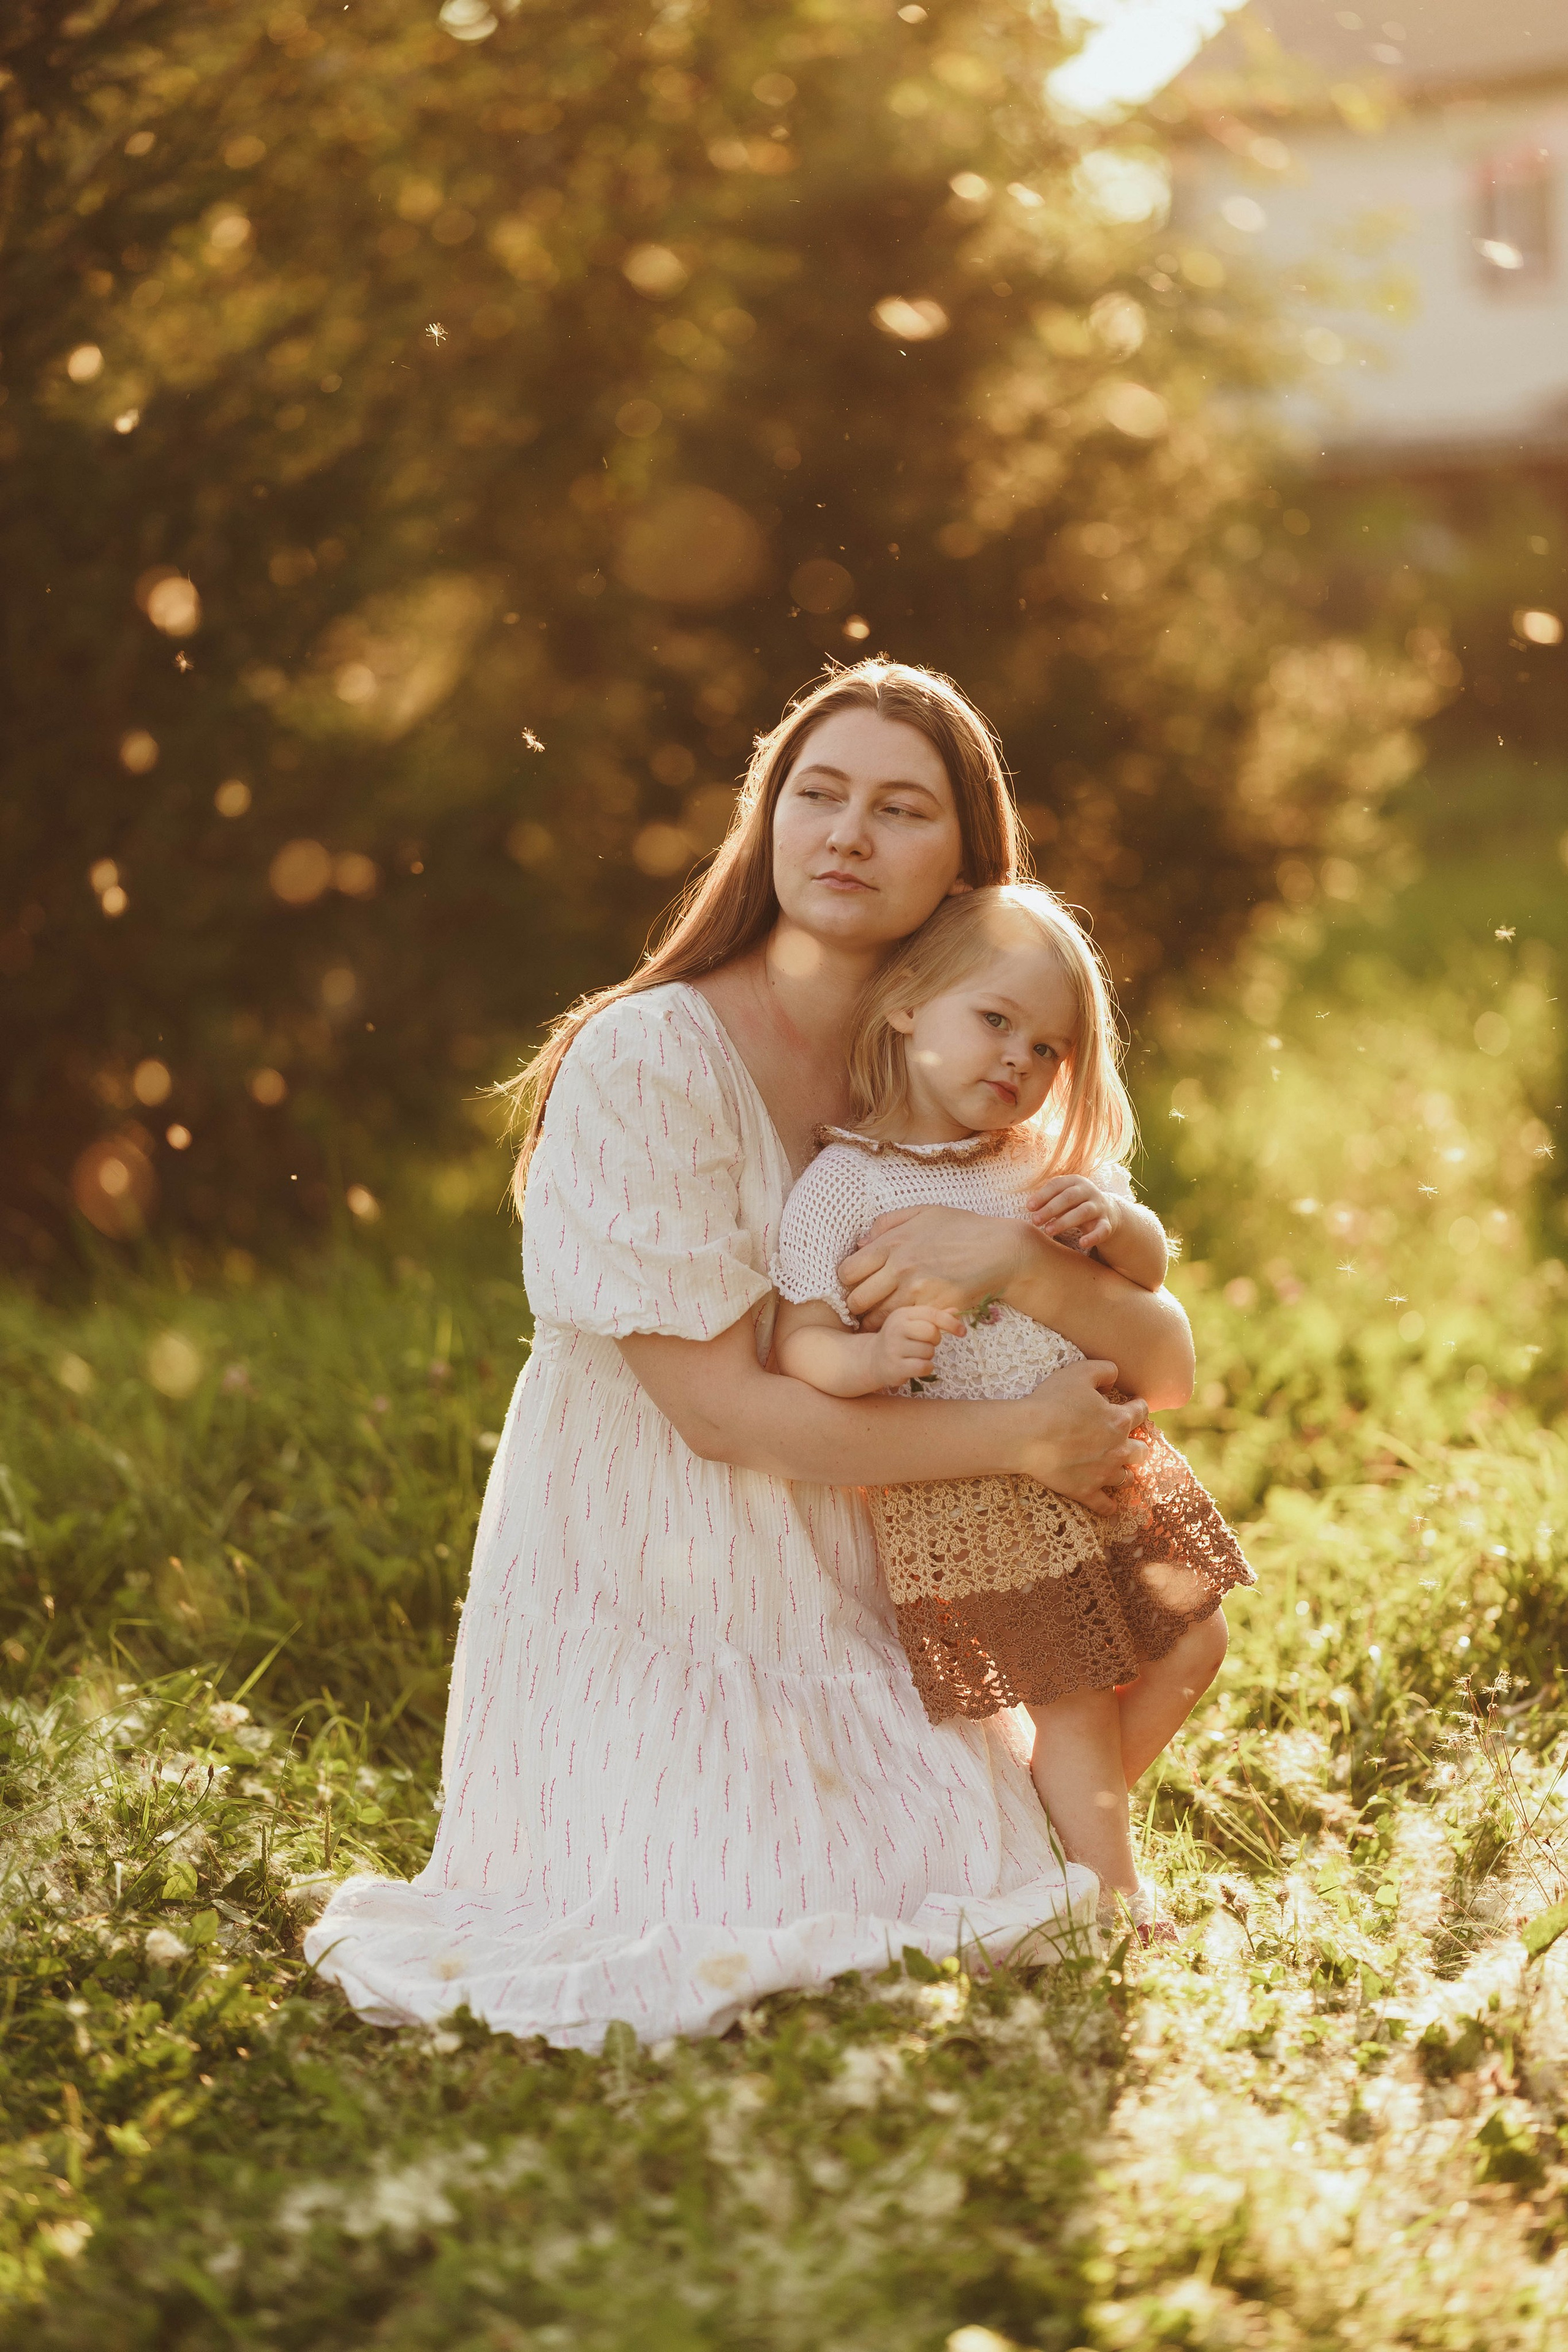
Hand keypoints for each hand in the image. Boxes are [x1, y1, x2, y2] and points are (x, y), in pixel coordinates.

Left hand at [838, 1205, 1028, 1330]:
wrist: (1001, 1251)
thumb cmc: (963, 1229)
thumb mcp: (924, 1213)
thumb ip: (887, 1224)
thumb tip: (861, 1243)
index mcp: (892, 1242)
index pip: (847, 1272)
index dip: (849, 1282)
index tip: (858, 1285)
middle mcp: (899, 1267)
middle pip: (856, 1300)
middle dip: (858, 1306)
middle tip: (868, 1307)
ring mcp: (916, 1290)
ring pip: (877, 1319)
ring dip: (877, 1322)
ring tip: (885, 1319)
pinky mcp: (934, 1308)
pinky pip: (904, 1325)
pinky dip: (901, 1328)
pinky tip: (907, 1323)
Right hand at [867, 1303, 965, 1388]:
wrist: (872, 1359)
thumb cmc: (899, 1339)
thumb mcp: (913, 1323)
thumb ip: (934, 1317)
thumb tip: (957, 1311)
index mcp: (902, 1314)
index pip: (931, 1314)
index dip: (950, 1322)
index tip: (962, 1331)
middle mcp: (896, 1328)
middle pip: (932, 1332)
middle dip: (935, 1340)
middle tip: (925, 1343)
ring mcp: (894, 1348)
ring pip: (929, 1351)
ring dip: (928, 1356)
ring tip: (915, 1355)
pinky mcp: (895, 1366)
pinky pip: (924, 1367)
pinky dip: (926, 1368)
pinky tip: (916, 1365)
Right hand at [1011, 1359, 1149, 1513]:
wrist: (1028, 1435)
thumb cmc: (1052, 1401)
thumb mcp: (1079, 1372)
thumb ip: (1104, 1369)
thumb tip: (1116, 1375)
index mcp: (1118, 1420)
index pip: (1140, 1412)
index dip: (1139, 1406)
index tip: (1135, 1405)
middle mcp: (1117, 1448)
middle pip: (1141, 1450)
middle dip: (1137, 1444)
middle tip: (1128, 1440)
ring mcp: (1103, 1473)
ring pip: (1125, 1477)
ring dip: (1123, 1471)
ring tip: (1115, 1468)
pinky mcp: (1086, 1491)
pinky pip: (1105, 1506)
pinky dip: (1109, 1507)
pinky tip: (1111, 1507)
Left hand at [1026, 1173, 1119, 1255]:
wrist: (1108, 1211)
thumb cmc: (1075, 1204)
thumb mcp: (1062, 1198)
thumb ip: (1048, 1200)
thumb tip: (1030, 1207)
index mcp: (1075, 1181)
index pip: (1057, 1185)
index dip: (1042, 1195)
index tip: (1029, 1207)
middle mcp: (1089, 1191)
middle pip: (1069, 1197)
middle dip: (1050, 1208)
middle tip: (1035, 1220)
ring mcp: (1099, 1207)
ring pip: (1083, 1212)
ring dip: (1064, 1221)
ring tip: (1048, 1231)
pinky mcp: (1107, 1223)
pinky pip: (1102, 1230)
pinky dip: (1093, 1237)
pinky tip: (1082, 1243)